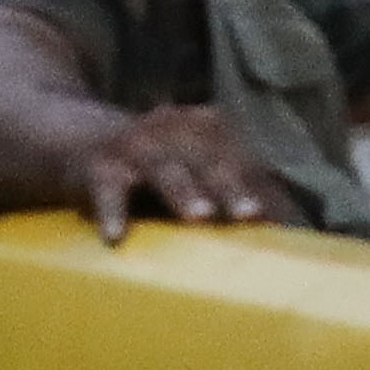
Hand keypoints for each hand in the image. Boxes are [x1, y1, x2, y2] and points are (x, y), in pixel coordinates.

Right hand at [75, 102, 300, 243]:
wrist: (75, 134)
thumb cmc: (155, 168)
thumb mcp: (193, 169)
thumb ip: (232, 195)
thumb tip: (293, 238)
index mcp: (207, 132)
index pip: (244, 161)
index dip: (266, 191)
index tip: (288, 227)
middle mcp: (175, 131)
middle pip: (209, 158)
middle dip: (231, 185)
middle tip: (252, 215)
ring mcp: (136, 145)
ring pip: (163, 166)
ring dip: (182, 190)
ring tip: (199, 217)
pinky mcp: (97, 165)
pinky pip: (106, 187)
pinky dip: (111, 210)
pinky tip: (115, 236)